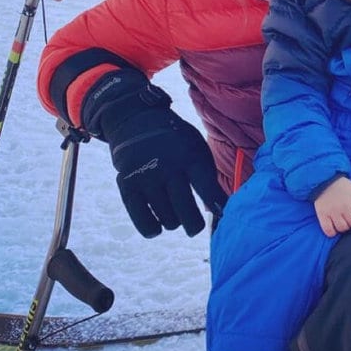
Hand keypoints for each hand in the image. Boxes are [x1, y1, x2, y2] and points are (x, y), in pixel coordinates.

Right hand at [82, 69, 224, 237]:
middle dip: (194, 226)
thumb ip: (206, 178)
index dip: (217, 206)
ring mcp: (146, 177)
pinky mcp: (127, 185)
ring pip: (167, 220)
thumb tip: (218, 213)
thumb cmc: (177, 143)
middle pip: (185, 211)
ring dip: (174, 222)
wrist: (138, 121)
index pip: (207, 188)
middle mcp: (168, 167)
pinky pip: (142, 220)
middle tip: (195, 227)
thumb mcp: (196, 149)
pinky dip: (152, 229)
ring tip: (174, 212)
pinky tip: (158, 227)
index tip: (223, 215)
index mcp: (190, 156)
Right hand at [314, 177, 350, 237]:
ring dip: (343, 227)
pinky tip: (333, 227)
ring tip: (341, 221)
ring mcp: (333, 212)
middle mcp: (344, 207)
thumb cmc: (342, 186)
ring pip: (342, 228)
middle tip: (349, 218)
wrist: (324, 179)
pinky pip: (328, 231)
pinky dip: (332, 232)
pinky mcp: (322, 215)